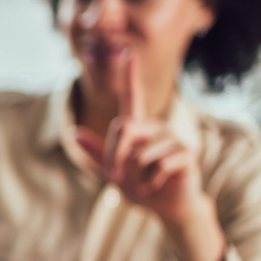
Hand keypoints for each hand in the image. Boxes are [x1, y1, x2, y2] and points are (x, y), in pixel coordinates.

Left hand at [74, 49, 224, 260]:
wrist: (167, 208)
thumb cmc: (140, 187)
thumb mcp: (113, 173)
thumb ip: (96, 154)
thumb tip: (74, 132)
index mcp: (136, 128)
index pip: (131, 97)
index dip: (129, 75)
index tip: (128, 51)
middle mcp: (154, 127)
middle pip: (122, 128)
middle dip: (115, 158)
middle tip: (121, 177)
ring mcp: (172, 138)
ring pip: (139, 152)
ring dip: (135, 175)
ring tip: (146, 182)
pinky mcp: (185, 153)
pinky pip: (157, 165)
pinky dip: (150, 181)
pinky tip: (158, 184)